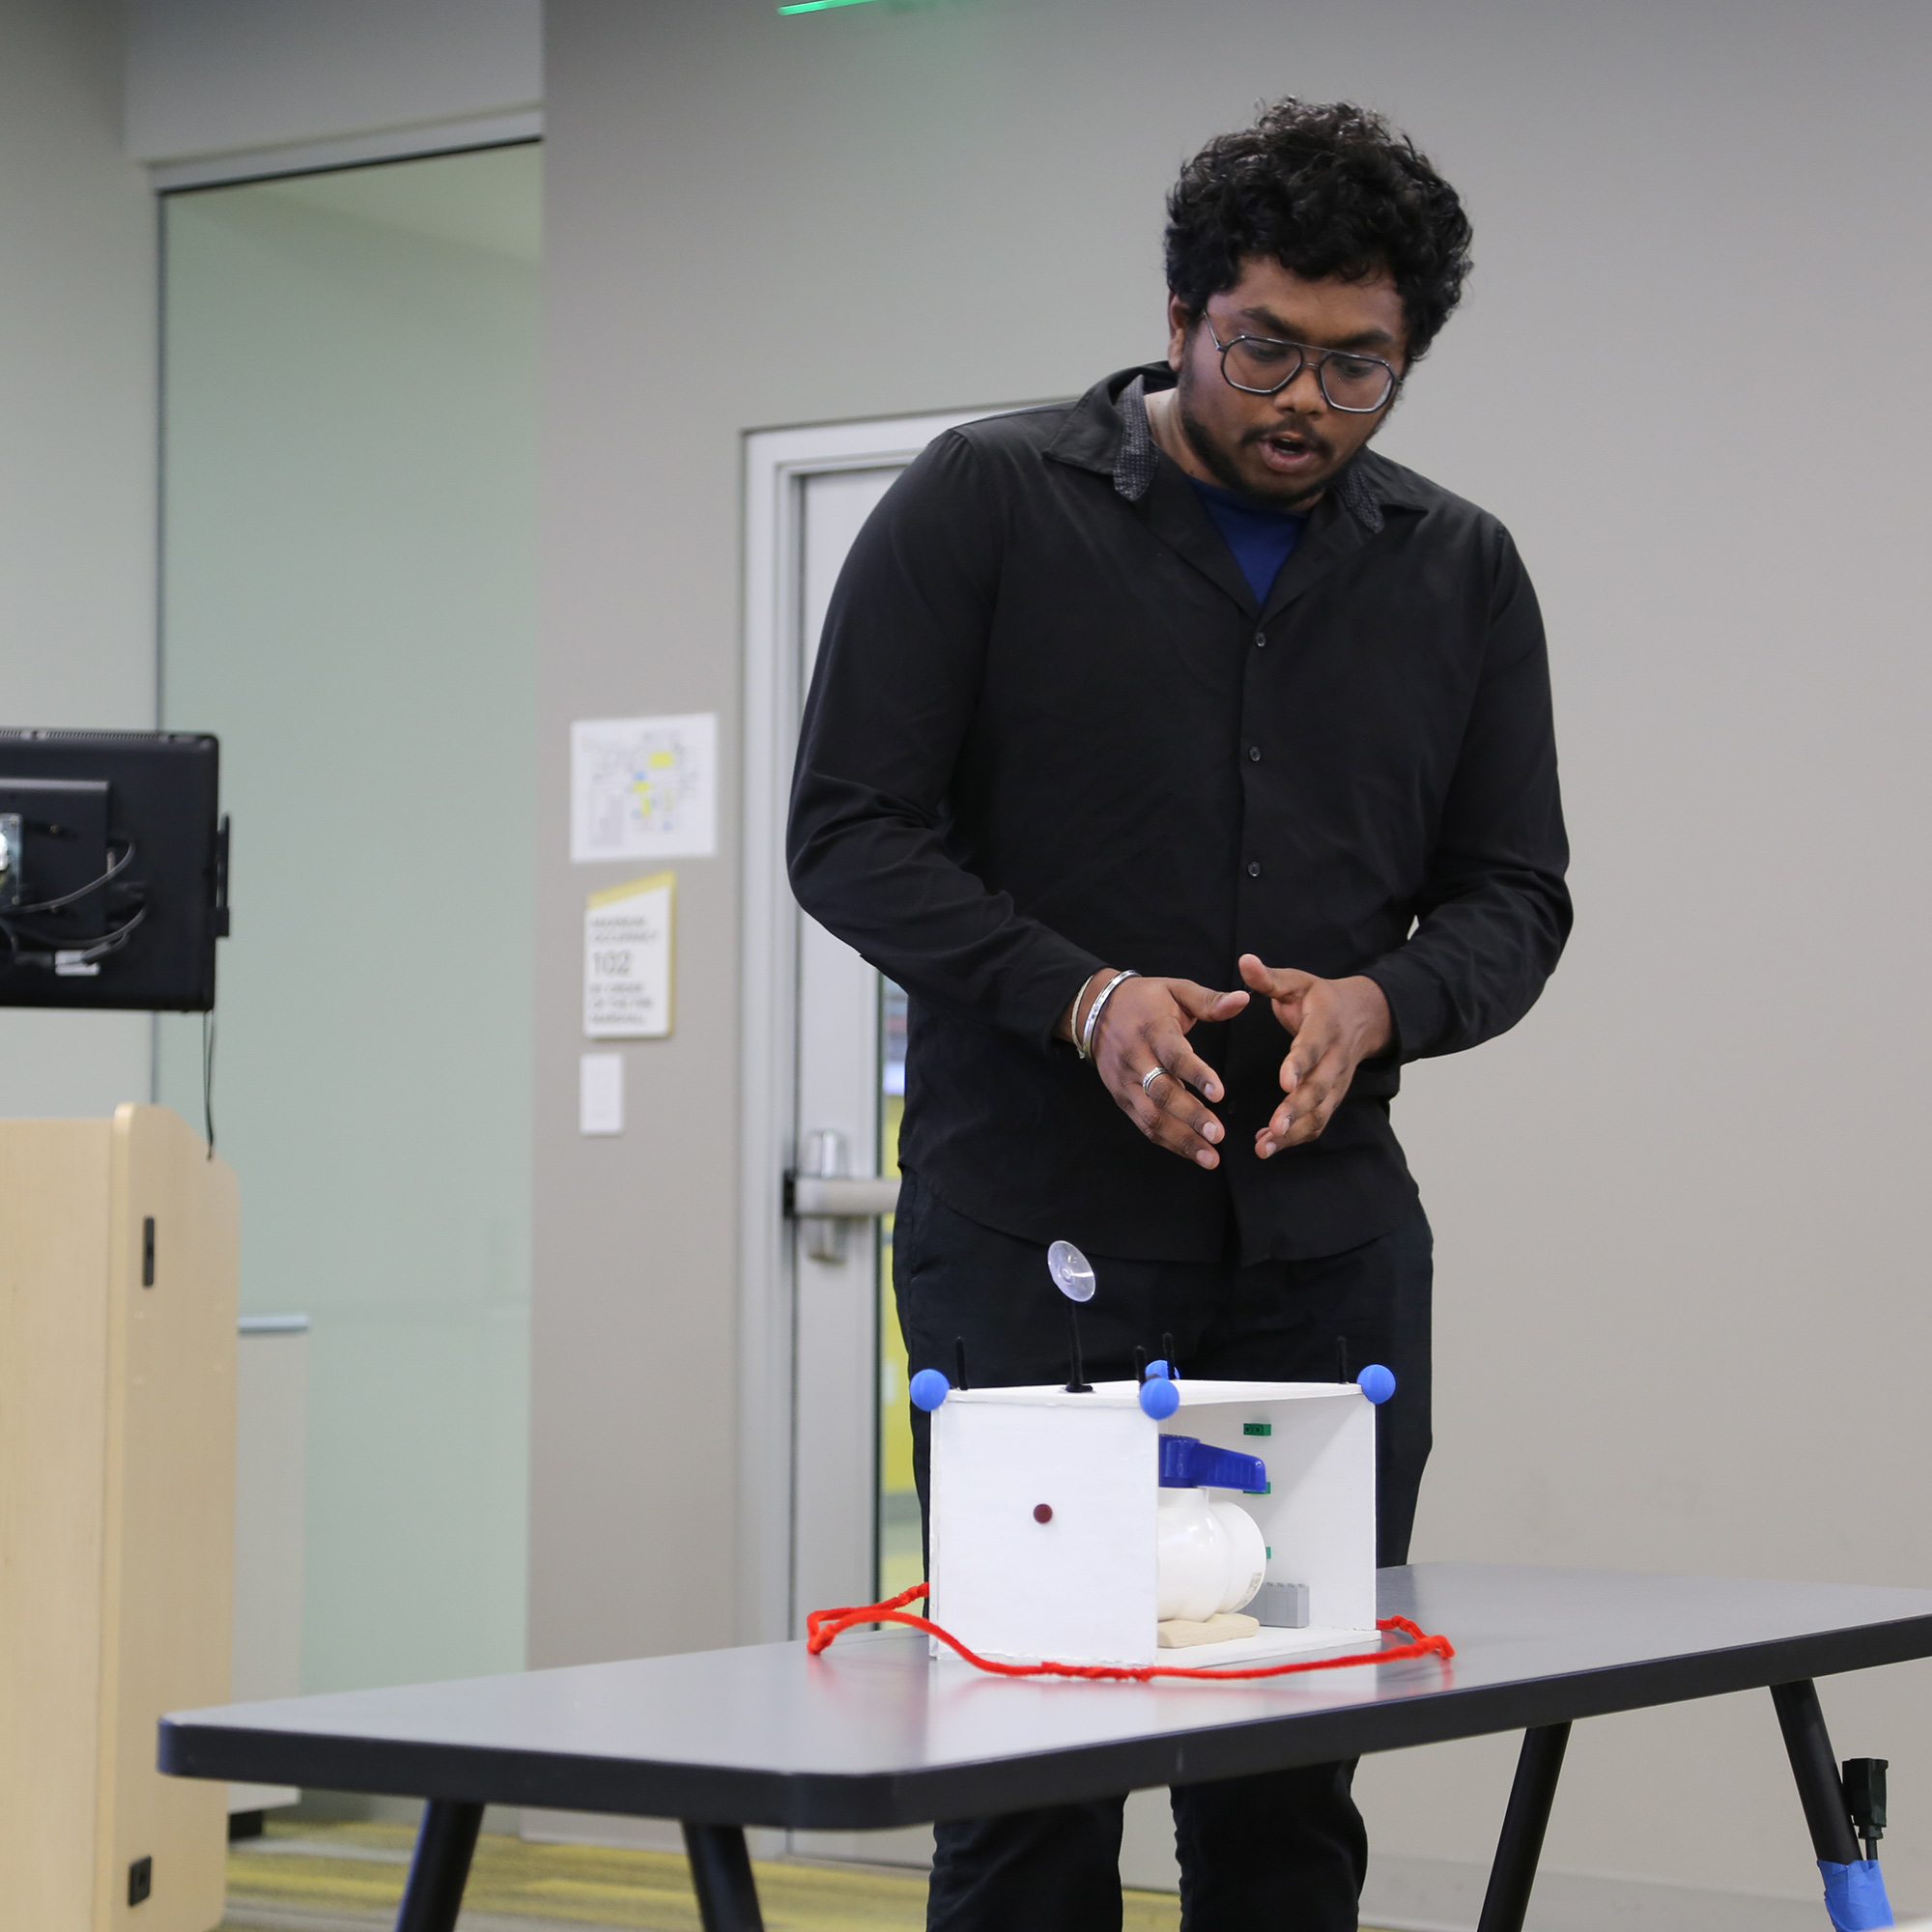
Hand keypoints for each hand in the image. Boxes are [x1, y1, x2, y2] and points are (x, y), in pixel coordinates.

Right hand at [1067, 970, 1247, 1167]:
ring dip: (1181, 1140)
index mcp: (1153, 1031)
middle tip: (1218, 1135)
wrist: (1096, 1010)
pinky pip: (1144, 1125)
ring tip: (1210, 1156)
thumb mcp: (1176, 990)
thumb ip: (1210, 1000)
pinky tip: (1192, 1153)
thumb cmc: (1144, 1000)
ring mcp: (1126, 1082)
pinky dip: (1168, 1142)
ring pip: (1151, 1116)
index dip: (1196, 1075)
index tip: (1219, 1093)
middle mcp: (1136, 1059)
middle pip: (1162, 1093)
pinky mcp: (1122, 1098)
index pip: (1174, 1056)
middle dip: (1191, 1117)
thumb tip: (1244, 999)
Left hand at [1238, 955, 1391, 1157]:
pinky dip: (1297, 1137)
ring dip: (1295, 1132)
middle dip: (1297, 1109)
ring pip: (1320, 1112)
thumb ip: (1269, 978)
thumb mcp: (1298, 982)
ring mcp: (1337, 1081)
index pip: (1312, 1047)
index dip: (1300, 1064)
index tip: (1284, 1081)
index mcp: (1324, 1027)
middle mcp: (1335, 1058)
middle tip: (1275, 1127)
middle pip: (1319, 1088)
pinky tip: (1269, 1145)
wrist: (1364, 1016)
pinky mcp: (1333, 1097)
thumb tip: (1244, 960)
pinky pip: (1318, 1121)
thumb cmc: (1321, 999)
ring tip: (1265, 1147)